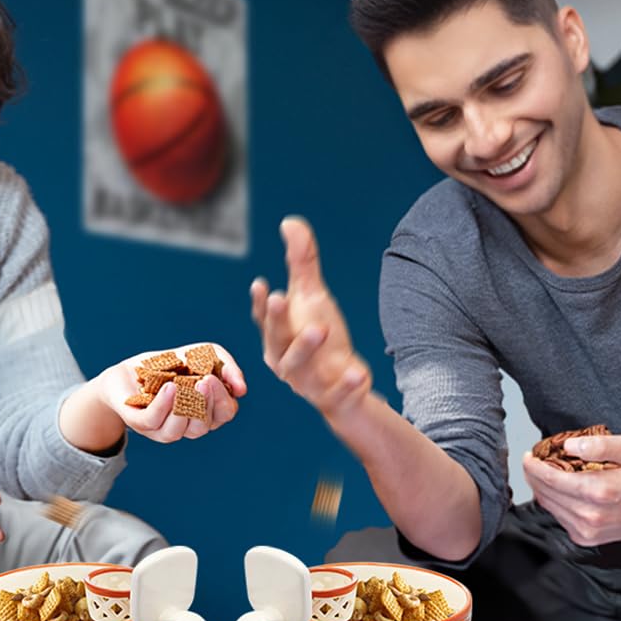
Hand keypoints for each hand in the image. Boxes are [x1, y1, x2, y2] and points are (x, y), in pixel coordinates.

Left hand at [98, 342, 246, 442]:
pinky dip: (164, 405)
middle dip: (207, 402)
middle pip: (204, 425)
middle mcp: (186, 424)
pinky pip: (155, 421)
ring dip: (185, 406)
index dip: (224, 399)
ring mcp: (163, 427)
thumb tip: (241, 390)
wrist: (129, 370)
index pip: (224, 414)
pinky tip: (170, 387)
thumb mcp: (203, 354)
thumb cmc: (169, 364)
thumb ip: (226, 365)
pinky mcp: (141, 423)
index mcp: (205, 411)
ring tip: (184, 384)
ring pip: (180, 429)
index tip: (219, 379)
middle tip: (206, 380)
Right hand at [251, 216, 370, 418]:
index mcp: (276, 336)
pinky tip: (360, 371)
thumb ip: (301, 262)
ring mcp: (306, 382)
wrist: (342, 389)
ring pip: (299, 368)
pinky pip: (336, 394)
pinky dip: (346, 385)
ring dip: (306, 347)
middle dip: (277, 320)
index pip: (264, 319)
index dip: (261, 304)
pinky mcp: (331, 399)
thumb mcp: (313, 297)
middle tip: (281, 296)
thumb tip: (290, 222)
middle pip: (276, 340)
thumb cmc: (320, 338)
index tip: (262, 284)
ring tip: (322, 328)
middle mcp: (284, 360)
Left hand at [522, 433, 620, 545]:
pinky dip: (554, 501)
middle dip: (534, 475)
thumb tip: (570, 446)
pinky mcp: (586, 538)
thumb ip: (601, 445)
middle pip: (544, 492)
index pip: (550, 478)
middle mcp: (591, 515)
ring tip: (547, 472)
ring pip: (548, 506)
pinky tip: (561, 489)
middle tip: (535, 461)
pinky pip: (558, 517)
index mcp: (600, 492)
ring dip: (542, 488)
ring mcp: (588, 530)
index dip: (534, 466)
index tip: (530, 455)